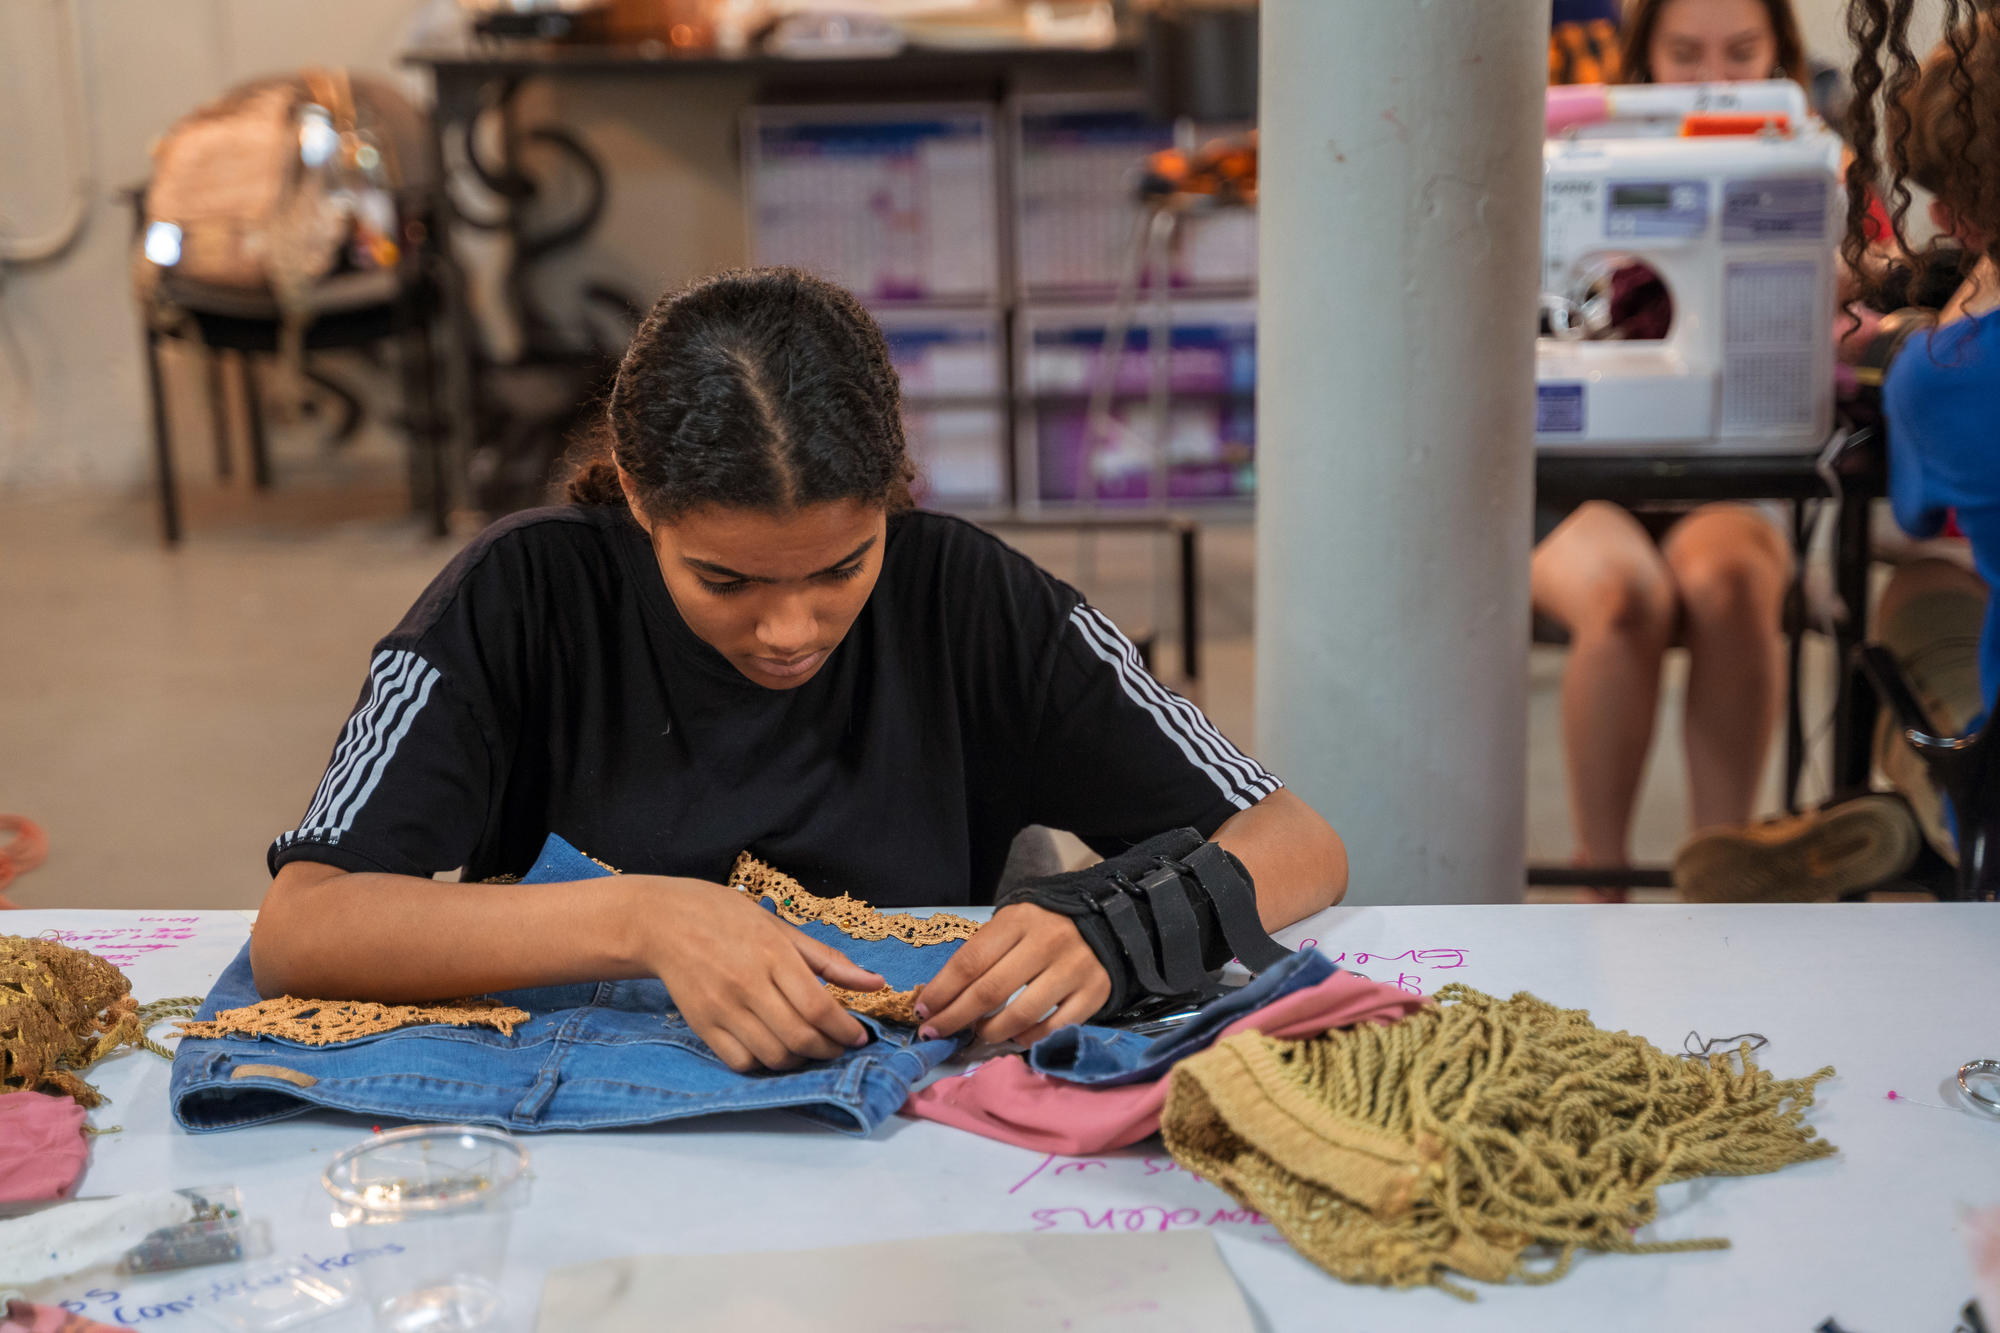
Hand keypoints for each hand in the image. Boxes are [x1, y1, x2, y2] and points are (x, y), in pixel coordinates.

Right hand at [642, 879, 884, 1072]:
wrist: (663, 922)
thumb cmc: (726, 916)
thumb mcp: (780, 926)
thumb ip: (828, 960)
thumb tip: (875, 982)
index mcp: (772, 954)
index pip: (819, 1008)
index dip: (845, 1030)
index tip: (857, 1036)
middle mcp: (747, 984)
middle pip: (800, 1038)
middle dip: (829, 1050)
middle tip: (838, 1046)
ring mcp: (722, 1008)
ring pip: (773, 1056)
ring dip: (800, 1061)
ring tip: (809, 1048)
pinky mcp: (702, 1025)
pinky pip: (741, 1061)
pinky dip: (765, 1064)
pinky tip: (774, 1048)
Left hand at [914, 903, 1109, 1045]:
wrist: (1104, 922)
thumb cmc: (1043, 927)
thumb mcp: (1011, 926)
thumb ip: (981, 955)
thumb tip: (941, 997)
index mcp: (1019, 920)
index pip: (970, 962)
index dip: (942, 991)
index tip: (923, 1011)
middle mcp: (1047, 943)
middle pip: (989, 992)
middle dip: (955, 1018)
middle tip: (935, 1033)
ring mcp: (1073, 969)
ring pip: (1020, 1015)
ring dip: (990, 1032)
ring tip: (979, 1033)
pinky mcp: (1095, 992)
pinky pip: (1052, 1028)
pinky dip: (1027, 1039)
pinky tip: (1014, 1036)